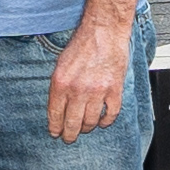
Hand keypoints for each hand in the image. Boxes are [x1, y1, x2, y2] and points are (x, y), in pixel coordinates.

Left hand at [44, 23, 130, 144]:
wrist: (104, 32)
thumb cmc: (82, 45)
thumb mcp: (60, 65)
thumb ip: (59, 88)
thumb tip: (57, 110)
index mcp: (61, 83)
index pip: (55, 115)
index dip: (55, 128)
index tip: (55, 133)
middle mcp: (78, 90)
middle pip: (72, 123)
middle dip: (69, 135)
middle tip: (69, 138)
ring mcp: (98, 92)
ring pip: (90, 122)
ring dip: (86, 128)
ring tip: (84, 129)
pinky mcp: (114, 90)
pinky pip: (110, 115)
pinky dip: (105, 122)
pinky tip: (102, 122)